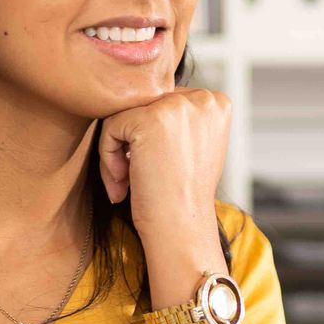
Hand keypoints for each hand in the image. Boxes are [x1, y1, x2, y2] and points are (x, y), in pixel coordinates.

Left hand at [97, 87, 230, 247]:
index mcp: (216, 103)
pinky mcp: (151, 119)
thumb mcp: (193, 146)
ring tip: (124, 182)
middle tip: (130, 179)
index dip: (148, 136)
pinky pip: (110, 126)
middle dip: (130, 143)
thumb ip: (177, 118)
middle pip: (142, 105)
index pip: (161, 102)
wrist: (181, 227)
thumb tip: (138, 95)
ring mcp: (177, 106)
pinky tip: (122, 182)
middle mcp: (202, 98)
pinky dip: (107, 156)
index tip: (150, 168)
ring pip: (124, 114)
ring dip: (116, 151)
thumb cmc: (181, 195)